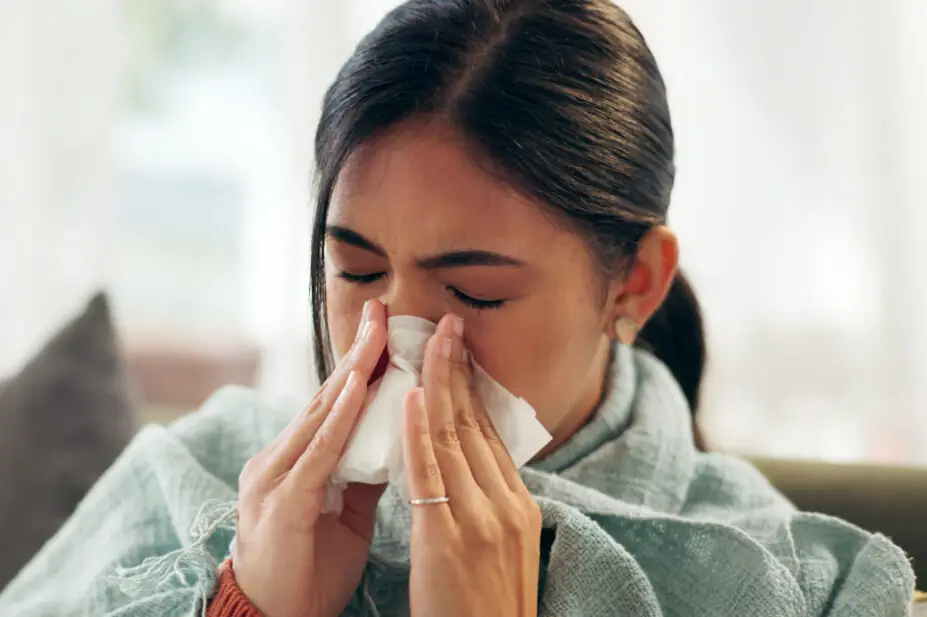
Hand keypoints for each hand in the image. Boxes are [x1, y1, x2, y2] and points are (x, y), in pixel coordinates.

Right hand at [232, 300, 387, 616]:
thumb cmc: (308, 567)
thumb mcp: (347, 512)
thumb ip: (365, 472)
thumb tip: (397, 437)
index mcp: (296, 460)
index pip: (334, 403)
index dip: (360, 366)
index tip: (386, 328)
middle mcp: (279, 458)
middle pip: (326, 396)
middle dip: (357, 353)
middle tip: (382, 310)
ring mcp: (274, 476)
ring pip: (320, 414)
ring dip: (352, 371)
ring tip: (377, 334)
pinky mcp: (281, 501)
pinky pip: (317, 452)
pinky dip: (338, 417)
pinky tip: (356, 387)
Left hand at [402, 314, 541, 616]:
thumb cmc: (486, 606)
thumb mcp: (502, 547)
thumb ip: (488, 502)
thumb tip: (469, 462)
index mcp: (519, 505)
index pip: (490, 433)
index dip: (471, 388)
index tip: (457, 351)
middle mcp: (506, 504)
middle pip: (475, 425)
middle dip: (458, 370)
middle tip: (446, 325)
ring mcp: (481, 520)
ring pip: (455, 438)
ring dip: (438, 384)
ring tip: (427, 341)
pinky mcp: (449, 539)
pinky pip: (431, 474)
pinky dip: (420, 430)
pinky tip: (412, 395)